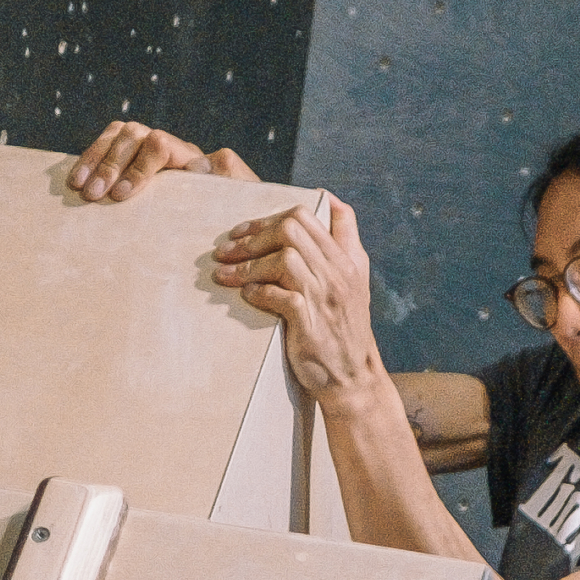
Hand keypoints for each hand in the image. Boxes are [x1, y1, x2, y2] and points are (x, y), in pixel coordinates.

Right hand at [69, 119, 258, 200]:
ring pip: (118, 134)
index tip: (121, 195)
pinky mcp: (134, 159)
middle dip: (111, 164)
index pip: (160, 146)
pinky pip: (108, 144)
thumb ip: (228, 180)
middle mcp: (170, 146)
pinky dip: (90, 158)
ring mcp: (150, 149)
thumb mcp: (237, 198)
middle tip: (94, 195)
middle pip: (134, 135)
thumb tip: (204, 165)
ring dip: (96, 159)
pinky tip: (76, 179)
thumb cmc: (232, 212)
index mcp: (192, 157)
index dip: (138, 168)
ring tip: (79, 187)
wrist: (229, 214)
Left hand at [212, 196, 383, 409]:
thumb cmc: (344, 329)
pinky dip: (258, 292)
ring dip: (248, 264)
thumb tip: (327, 200)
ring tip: (225, 274)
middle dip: (253, 235)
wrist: (354, 379)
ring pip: (283, 259)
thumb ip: (343, 243)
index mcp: (348, 259)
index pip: (314, 214)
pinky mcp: (311, 323)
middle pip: (293, 229)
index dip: (274, 214)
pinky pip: (279, 296)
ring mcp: (325, 297)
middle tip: (226, 250)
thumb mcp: (354, 280)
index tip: (245, 229)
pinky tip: (246, 295)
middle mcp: (339, 273)